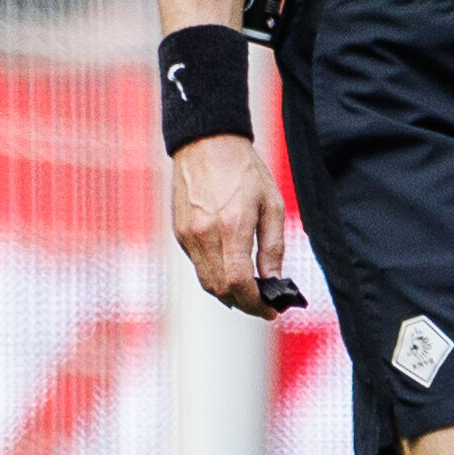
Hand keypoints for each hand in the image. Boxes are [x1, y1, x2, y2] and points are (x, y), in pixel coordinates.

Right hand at [171, 132, 287, 316]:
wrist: (207, 144)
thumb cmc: (244, 171)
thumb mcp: (271, 205)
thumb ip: (272, 247)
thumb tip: (274, 280)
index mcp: (230, 228)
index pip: (239, 283)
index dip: (256, 304)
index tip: (272, 310)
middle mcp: (204, 236)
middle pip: (220, 289)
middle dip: (244, 303)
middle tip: (264, 304)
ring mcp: (188, 236)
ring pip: (207, 282)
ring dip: (229, 293)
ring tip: (250, 290)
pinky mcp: (179, 233)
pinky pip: (198, 266)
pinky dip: (215, 275)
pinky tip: (231, 268)